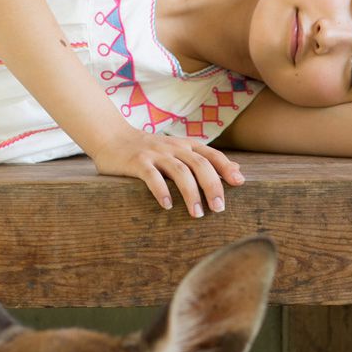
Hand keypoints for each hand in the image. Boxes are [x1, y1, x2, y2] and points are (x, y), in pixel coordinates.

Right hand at [93, 129, 244, 215]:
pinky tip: (167, 206)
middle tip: (218, 209)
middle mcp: (174, 147)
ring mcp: (155, 153)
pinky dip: (161, 190)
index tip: (239, 183)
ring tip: (196, 214)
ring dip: (190, 193)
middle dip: (211, 186)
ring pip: (179, 171)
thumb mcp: (179, 150)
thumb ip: (205, 159)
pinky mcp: (137, 162)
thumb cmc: (150, 149)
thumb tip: (237, 169)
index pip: (211, 154)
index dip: (226, 167)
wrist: (112, 137)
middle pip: (199, 164)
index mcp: (186, 145)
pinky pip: (151, 176)